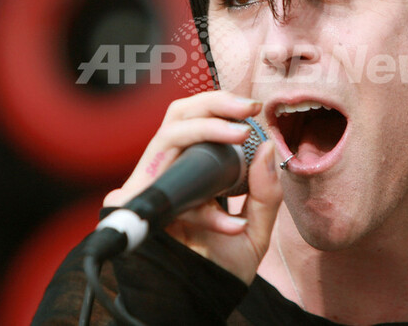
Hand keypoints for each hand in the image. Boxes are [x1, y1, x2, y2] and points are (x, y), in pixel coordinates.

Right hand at [103, 90, 281, 283]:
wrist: (198, 306)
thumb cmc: (220, 270)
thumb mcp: (256, 229)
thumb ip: (265, 193)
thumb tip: (267, 148)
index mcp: (193, 172)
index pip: (198, 122)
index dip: (222, 106)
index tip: (255, 108)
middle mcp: (170, 172)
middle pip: (178, 114)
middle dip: (213, 102)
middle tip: (248, 107)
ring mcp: (153, 185)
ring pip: (169, 132)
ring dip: (207, 127)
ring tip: (242, 134)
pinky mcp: (139, 204)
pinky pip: (168, 181)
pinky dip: (203, 201)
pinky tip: (231, 225)